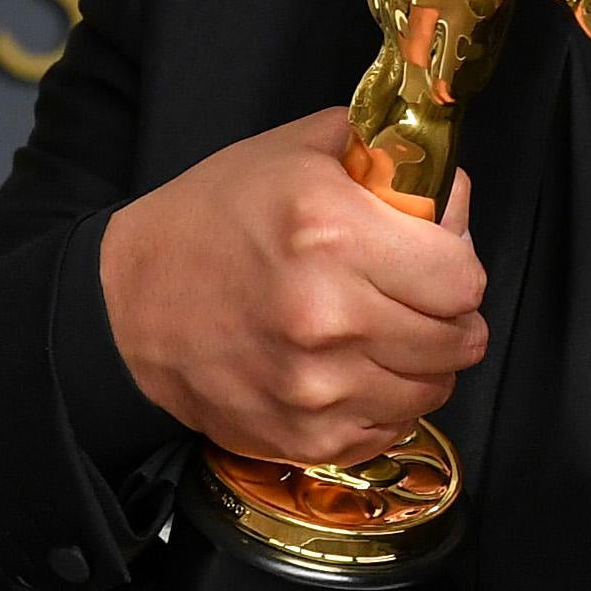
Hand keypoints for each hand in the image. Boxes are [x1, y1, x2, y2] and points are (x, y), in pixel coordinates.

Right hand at [101, 108, 487, 467]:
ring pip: (434, 389)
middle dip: (447, 313)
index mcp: (332, 231)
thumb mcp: (299, 152)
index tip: (435, 258)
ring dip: (420, 361)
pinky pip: (391, 427)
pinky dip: (383, 401)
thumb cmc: (215, 220)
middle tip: (413, 295)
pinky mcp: (304, 438)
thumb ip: (388, 160)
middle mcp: (328, 315)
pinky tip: (349, 367)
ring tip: (379, 330)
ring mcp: (316, 386)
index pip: (462, 277)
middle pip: (458, 338)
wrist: (129, 303)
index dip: (455, 264)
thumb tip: (452, 196)